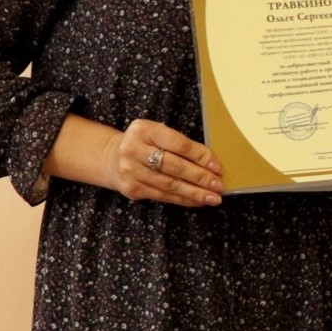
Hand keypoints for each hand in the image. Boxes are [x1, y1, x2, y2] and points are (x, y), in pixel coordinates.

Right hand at [107, 119, 222, 206]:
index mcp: (144, 129)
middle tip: (218, 186)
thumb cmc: (145, 144)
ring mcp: (130, 170)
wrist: (112, 158)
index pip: (179, 144)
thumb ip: (180, 145)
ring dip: (195, 193)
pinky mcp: (131, 188)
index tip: (217, 167)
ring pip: (170, 185)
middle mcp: (134, 149)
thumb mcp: (157, 134)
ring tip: (213, 198)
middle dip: (200, 177)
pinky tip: (197, 201)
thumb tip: (211, 164)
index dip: (201, 157)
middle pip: (174, 166)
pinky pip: (163, 196)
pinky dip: (183, 199)